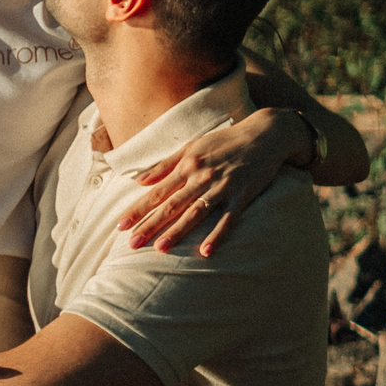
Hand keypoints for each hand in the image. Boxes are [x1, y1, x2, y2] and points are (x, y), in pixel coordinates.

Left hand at [117, 107, 313, 255]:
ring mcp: (222, 187)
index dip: (137, 209)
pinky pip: (228, 219)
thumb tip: (140, 181)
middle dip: (150, 225)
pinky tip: (206, 251)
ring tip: (161, 249)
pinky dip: (217, 235)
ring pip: (195, 212)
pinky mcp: (242, 195)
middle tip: (132, 245)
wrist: (265, 133)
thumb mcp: (192, 146)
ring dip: (178, 231)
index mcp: (186, 166)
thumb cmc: (224, 141)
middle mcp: (201, 177)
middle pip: (171, 205)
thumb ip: (165, 165)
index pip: (156, 192)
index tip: (120, 226)